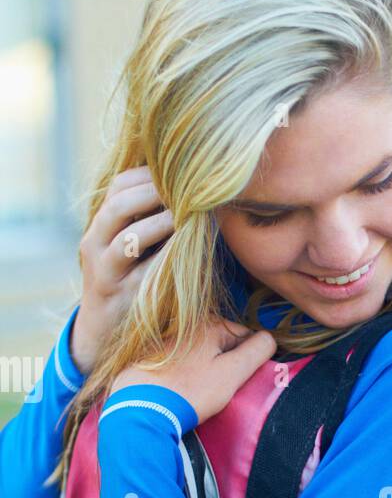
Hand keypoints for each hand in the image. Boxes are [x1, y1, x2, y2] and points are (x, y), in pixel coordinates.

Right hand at [72, 165, 174, 374]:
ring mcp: (104, 270)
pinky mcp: (121, 295)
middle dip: (154, 193)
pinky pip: (144, 274)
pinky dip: (165, 260)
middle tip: (187, 189)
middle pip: (119, 205)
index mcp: (100, 223)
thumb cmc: (127, 278)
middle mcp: (95, 242)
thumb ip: (147, 219)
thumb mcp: (130, 245)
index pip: (118, 185)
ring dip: (161, 225)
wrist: (103, 327)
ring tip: (188, 217)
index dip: (148, 174)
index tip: (179, 170)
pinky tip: (185, 252)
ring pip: (128, 240)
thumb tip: (190, 189)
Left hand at [109, 314, 276, 425]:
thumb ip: (257, 352)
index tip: (238, 381)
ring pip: (199, 354)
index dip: (249, 360)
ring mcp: (165, 340)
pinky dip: (183, 374)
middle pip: (221, 345)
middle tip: (218, 391)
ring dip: (205, 370)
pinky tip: (179, 392)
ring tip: (198, 394)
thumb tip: (270, 338)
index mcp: (209, 324)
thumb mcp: (232, 373)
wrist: (140, 409)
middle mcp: (186, 325)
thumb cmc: (191, 391)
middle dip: (226, 365)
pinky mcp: (147, 357)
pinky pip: (178, 363)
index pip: (245, 336)